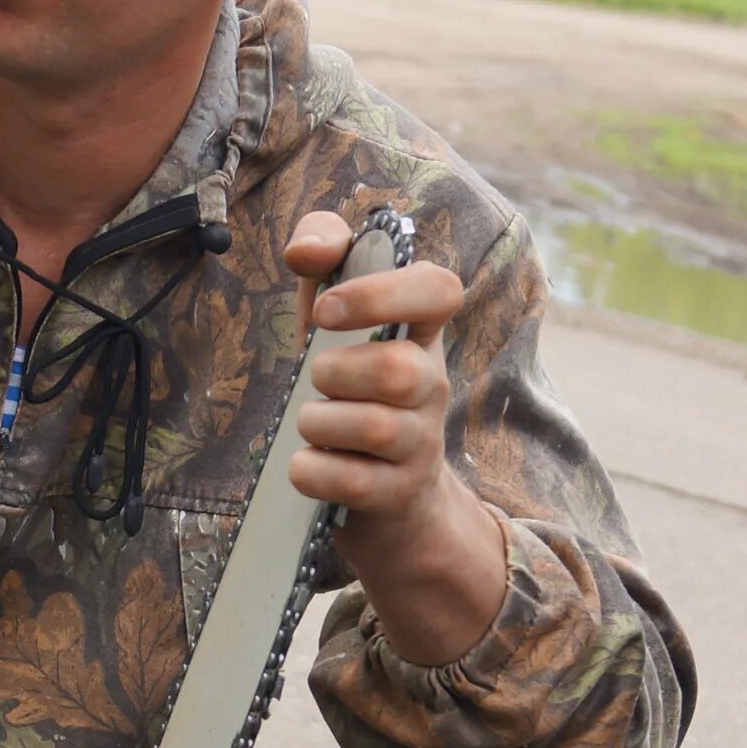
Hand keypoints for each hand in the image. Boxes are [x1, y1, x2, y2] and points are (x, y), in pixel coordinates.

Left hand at [283, 210, 507, 662]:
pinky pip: (350, 479)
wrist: (384, 497)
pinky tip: (306, 464)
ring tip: (312, 424)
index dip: (381, 293)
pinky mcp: (400, 493)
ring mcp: (422, 442)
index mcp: (421, 332)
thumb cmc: (350, 392)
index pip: (440, 289)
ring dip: (319, 423)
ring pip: (375, 428)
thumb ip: (323, 262)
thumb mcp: (333, 320)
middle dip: (336, 373)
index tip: (326, 312)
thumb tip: (306, 250)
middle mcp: (433, 383)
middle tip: (316, 380)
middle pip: (400, 370)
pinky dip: (311, 470)